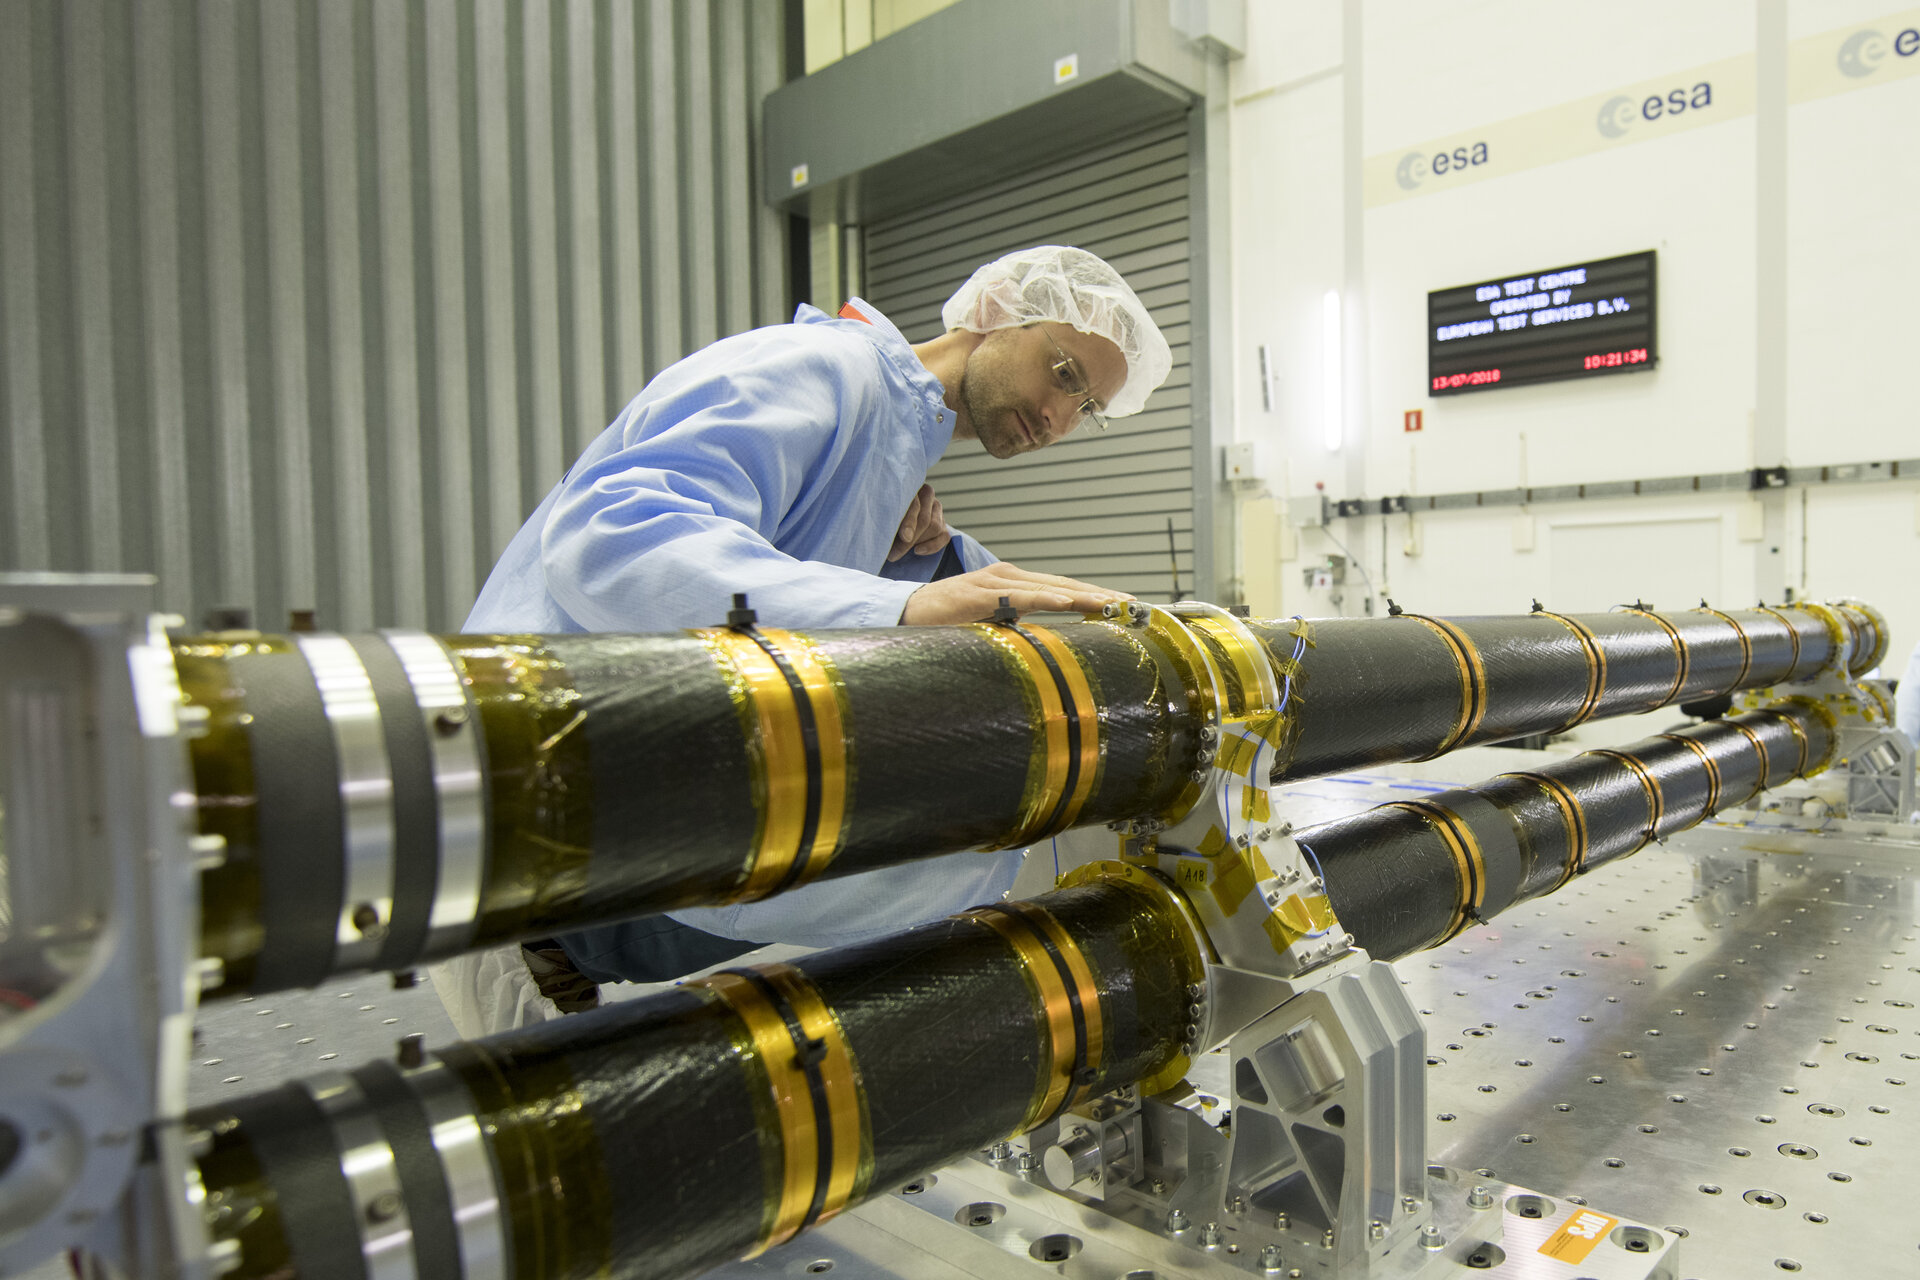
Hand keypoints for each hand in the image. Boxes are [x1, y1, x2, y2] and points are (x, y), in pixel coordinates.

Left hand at [888, 484, 950, 561]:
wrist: (888, 524)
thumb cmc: (883, 518)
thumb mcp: (883, 516)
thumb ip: (887, 521)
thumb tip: (896, 535)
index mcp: (908, 487)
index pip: (914, 504)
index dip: (909, 522)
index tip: (904, 537)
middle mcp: (925, 494)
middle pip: (925, 518)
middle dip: (910, 539)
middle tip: (893, 553)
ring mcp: (936, 508)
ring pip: (935, 527)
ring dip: (917, 542)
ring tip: (898, 552)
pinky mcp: (943, 523)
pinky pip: (944, 537)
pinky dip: (931, 546)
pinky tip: (917, 551)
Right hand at [900, 563, 1134, 625]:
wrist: (903, 613)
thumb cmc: (945, 622)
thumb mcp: (990, 626)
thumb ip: (1016, 629)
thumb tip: (1045, 646)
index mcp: (1014, 585)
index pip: (1063, 589)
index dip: (1094, 596)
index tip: (1124, 606)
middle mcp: (1009, 577)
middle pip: (1064, 584)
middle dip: (1099, 593)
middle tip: (1133, 604)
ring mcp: (994, 581)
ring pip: (1047, 587)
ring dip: (1081, 594)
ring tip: (1110, 602)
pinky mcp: (978, 593)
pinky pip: (1017, 596)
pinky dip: (1043, 597)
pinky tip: (1065, 602)